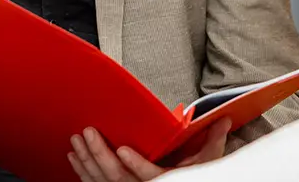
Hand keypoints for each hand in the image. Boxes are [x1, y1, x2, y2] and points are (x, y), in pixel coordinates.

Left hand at [69, 118, 231, 181]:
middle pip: (118, 178)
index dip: (136, 165)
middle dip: (100, 154)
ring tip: (76, 140)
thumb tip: (224, 121)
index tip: (122, 149)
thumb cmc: (194, 176)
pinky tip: (74, 157)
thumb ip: (212, 143)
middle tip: (87, 132)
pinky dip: (82, 173)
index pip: (151, 176)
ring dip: (87, 161)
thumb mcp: (207, 162)